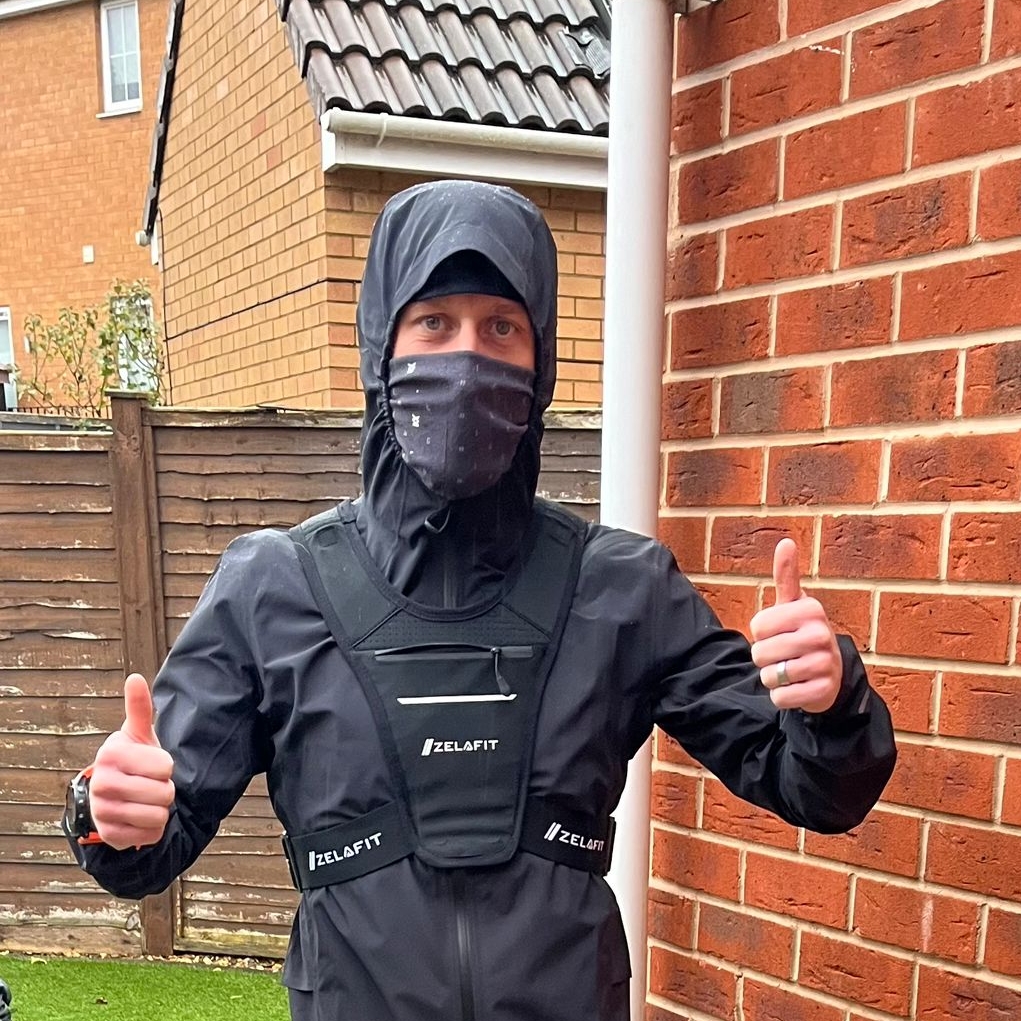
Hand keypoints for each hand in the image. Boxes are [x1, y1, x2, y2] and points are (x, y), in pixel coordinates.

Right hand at [89, 674, 175, 849]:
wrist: (115, 795)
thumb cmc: (134, 760)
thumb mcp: (138, 734)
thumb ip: (140, 707)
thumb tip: (135, 677)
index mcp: (111, 753)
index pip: (165, 766)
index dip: (165, 766)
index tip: (150, 764)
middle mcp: (101, 782)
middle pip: (164, 792)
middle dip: (165, 789)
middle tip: (149, 784)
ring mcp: (102, 811)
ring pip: (159, 815)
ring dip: (160, 809)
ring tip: (144, 800)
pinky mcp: (109, 835)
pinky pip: (151, 834)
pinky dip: (153, 829)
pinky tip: (139, 818)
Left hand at [749, 539, 841, 712]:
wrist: (831, 675)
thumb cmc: (802, 634)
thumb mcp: (794, 605)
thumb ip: (786, 576)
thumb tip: (785, 541)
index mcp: (811, 610)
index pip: (757, 626)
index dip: (760, 633)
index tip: (779, 632)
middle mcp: (821, 634)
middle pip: (760, 653)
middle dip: (764, 658)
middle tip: (784, 655)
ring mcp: (825, 664)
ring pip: (769, 677)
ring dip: (772, 678)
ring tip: (790, 671)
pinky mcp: (823, 692)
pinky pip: (781, 698)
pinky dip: (782, 697)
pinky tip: (797, 688)